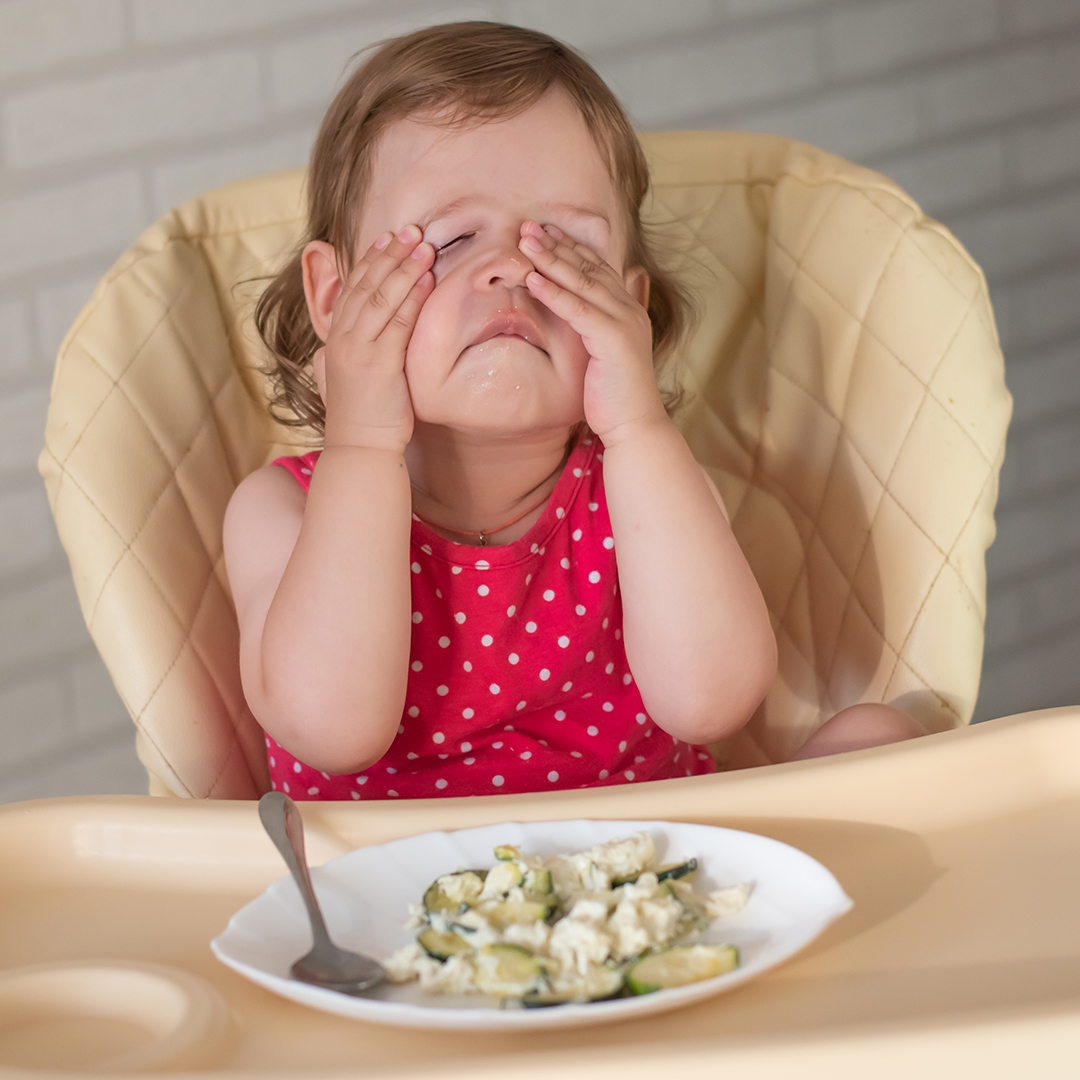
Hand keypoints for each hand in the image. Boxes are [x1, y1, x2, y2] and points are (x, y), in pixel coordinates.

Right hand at [313, 225, 434, 452]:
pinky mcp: (379, 364)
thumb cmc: (361, 418)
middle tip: (412, 229)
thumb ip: (348, 353)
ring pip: (381, 297)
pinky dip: (412, 297)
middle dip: (391, 254)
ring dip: (404, 267)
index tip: (388, 237)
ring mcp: (359, 350)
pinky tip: (426, 279)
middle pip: (366, 284)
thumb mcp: (348, 377)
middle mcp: (342, 339)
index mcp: (335, 338)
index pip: (352, 288)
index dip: (371, 260)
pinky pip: (398, 323)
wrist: (359, 449)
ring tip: (424, 245)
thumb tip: (341, 345)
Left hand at [518, 220, 664, 444]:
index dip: (570, 247)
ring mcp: (624, 322)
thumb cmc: (613, 397)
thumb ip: (593, 329)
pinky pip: (578, 310)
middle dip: (557, 244)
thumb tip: (577, 316)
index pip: (597, 268)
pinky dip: (554, 293)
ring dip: (551, 259)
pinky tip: (533, 279)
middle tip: (527, 225)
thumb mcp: (602, 355)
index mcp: (627, 310)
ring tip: (525, 241)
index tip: (543, 231)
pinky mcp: (613, 339)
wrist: (635, 426)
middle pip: (589, 267)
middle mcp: (629, 309)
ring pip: (583, 282)